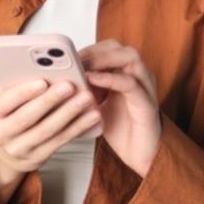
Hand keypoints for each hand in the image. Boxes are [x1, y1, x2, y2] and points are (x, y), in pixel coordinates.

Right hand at [0, 79, 101, 203]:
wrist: (7, 152)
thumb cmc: (11, 113)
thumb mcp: (7, 99)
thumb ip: (19, 84)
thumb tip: (45, 67)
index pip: (4, 103)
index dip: (23, 93)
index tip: (42, 81)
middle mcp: (2, 134)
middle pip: (27, 118)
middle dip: (50, 101)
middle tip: (70, 85)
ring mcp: (20, 149)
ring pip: (47, 131)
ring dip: (69, 113)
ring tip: (86, 97)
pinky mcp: (38, 158)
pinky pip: (60, 141)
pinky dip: (78, 127)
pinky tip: (92, 115)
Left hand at [80, 40, 161, 176]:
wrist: (139, 155)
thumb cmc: (120, 128)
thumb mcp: (95, 105)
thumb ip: (84, 90)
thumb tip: (57, 80)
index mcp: (126, 74)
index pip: (108, 49)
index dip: (88, 49)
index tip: (67, 56)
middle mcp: (138, 76)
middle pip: (118, 48)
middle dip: (93, 50)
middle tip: (72, 60)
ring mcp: (145, 87)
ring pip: (130, 58)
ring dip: (103, 59)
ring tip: (81, 66)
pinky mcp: (147, 104)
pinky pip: (130, 84)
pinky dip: (110, 78)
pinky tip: (91, 79)